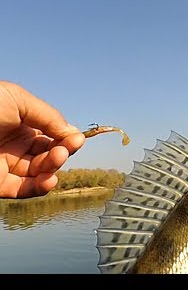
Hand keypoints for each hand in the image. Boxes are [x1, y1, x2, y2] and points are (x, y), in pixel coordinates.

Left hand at [0, 81, 84, 197]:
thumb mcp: (18, 100)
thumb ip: (49, 116)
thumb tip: (73, 133)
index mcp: (21, 124)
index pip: (53, 136)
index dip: (67, 139)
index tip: (77, 139)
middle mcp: (16, 146)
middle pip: (49, 155)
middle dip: (61, 152)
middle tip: (64, 149)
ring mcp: (7, 165)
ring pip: (40, 173)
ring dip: (53, 169)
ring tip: (56, 159)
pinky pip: (24, 190)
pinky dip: (40, 187)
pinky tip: (49, 180)